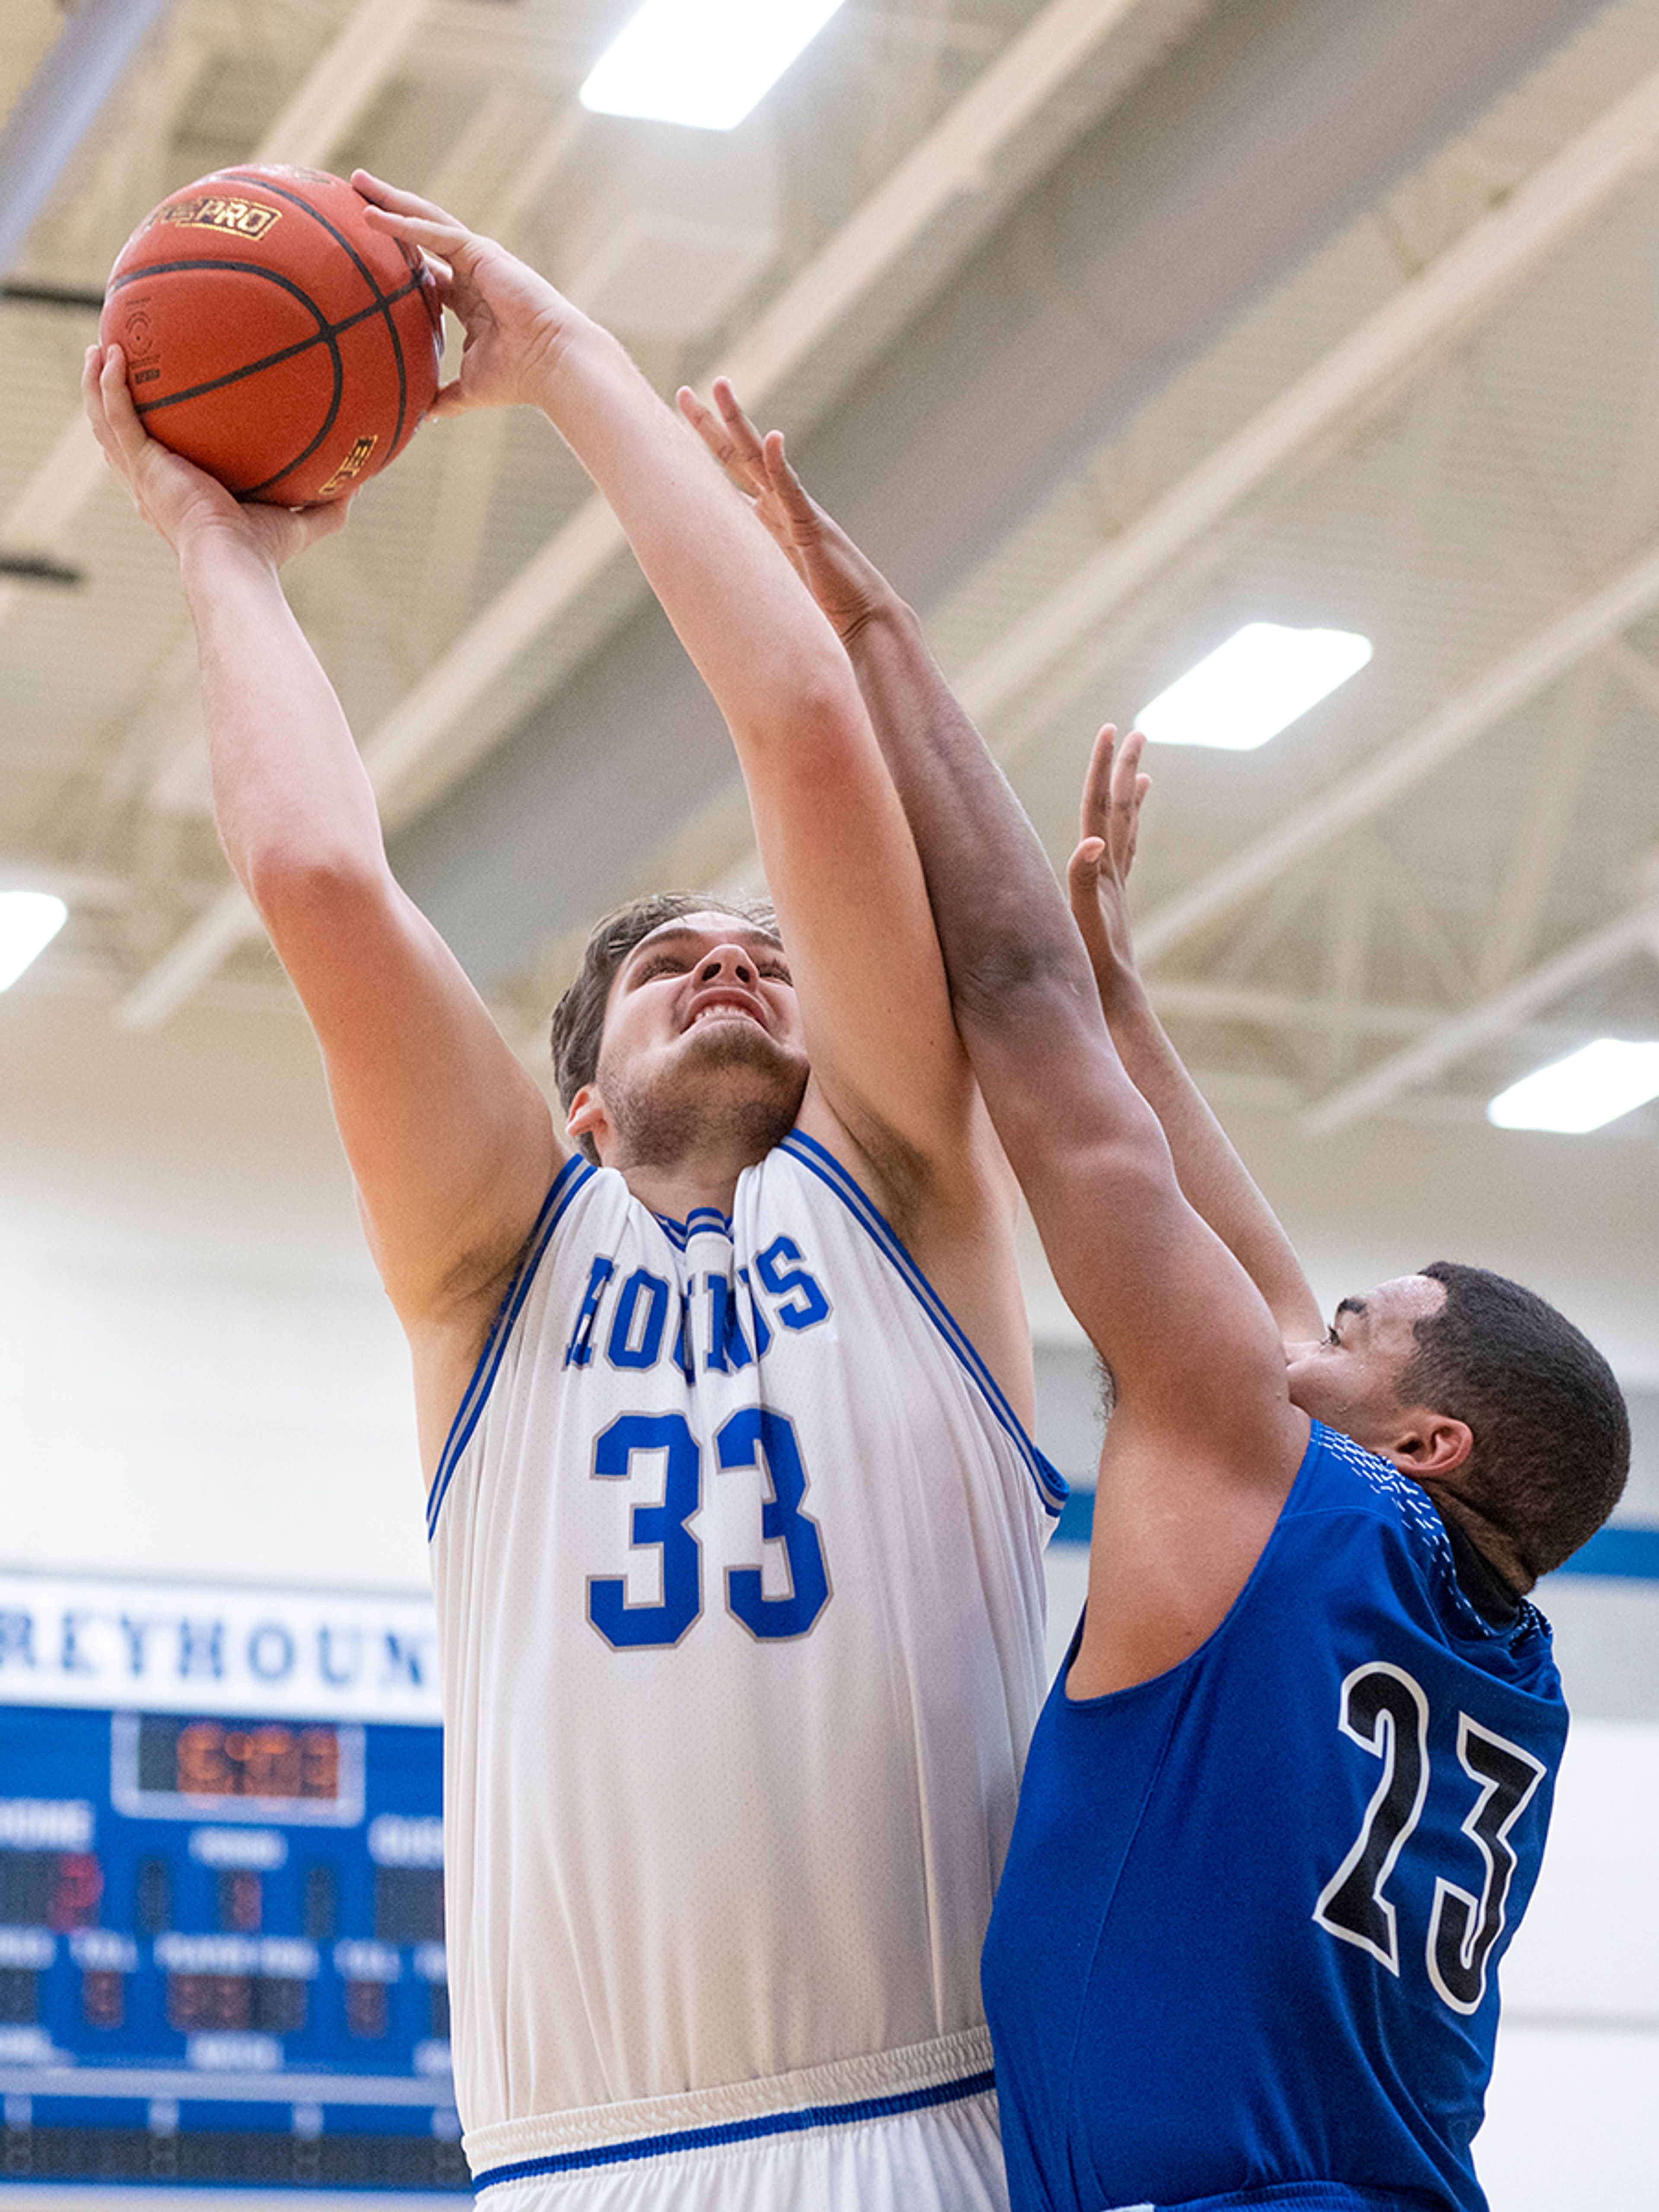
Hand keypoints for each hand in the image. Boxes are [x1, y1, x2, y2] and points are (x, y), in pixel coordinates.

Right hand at [83, 344, 348, 566]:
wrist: (237, 562)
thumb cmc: (264, 552)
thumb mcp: (301, 522)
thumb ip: (327, 504)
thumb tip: (360, 484)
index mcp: (177, 494)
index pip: (157, 457)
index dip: (151, 431)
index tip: (158, 403)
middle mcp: (153, 484)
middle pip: (119, 435)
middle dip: (111, 398)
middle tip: (113, 361)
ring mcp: (142, 475)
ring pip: (103, 421)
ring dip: (96, 383)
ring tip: (98, 348)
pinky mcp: (142, 467)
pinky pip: (115, 417)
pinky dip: (108, 386)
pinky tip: (110, 355)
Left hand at [353, 171, 575, 415]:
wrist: (553, 367)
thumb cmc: (519, 379)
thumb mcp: (470, 388)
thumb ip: (444, 395)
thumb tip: (422, 416)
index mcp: (469, 299)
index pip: (426, 270)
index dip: (397, 257)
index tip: (365, 248)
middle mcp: (472, 272)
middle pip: (421, 234)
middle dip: (390, 212)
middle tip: (356, 193)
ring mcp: (478, 258)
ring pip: (426, 220)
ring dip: (391, 201)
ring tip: (357, 184)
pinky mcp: (481, 252)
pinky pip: (435, 232)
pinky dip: (404, 224)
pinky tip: (374, 217)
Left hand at [676, 378, 892, 644]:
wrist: (861, 617)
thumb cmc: (818, 603)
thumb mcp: (769, 576)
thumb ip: (748, 559)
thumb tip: (713, 563)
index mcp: (767, 515)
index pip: (729, 471)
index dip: (704, 445)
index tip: (682, 416)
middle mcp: (779, 504)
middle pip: (737, 455)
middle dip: (709, 423)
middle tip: (684, 392)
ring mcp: (795, 511)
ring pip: (760, 459)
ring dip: (739, 423)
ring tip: (720, 389)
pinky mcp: (812, 527)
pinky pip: (793, 492)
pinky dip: (780, 466)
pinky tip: (772, 438)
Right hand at [1067, 724, 1150, 990]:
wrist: (1117, 1002)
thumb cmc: (1095, 968)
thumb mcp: (1082, 922)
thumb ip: (1083, 881)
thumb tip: (1092, 842)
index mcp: (1101, 867)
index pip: (1099, 805)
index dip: (1103, 767)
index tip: (1112, 730)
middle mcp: (1112, 870)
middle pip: (1120, 807)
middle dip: (1123, 767)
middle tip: (1136, 731)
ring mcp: (1116, 885)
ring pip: (1126, 828)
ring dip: (1130, 795)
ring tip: (1140, 769)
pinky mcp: (1114, 902)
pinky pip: (1124, 855)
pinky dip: (1127, 832)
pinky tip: (1124, 830)